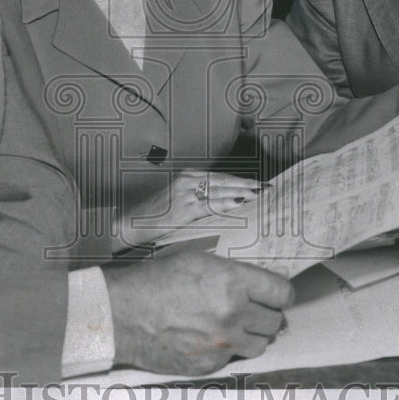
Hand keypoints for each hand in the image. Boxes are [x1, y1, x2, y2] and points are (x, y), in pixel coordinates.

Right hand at [103, 248, 292, 374]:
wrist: (123, 314)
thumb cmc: (155, 281)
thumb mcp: (197, 261)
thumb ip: (232, 273)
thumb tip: (257, 284)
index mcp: (231, 282)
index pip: (280, 292)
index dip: (282, 294)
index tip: (279, 296)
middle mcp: (232, 314)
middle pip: (275, 321)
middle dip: (268, 314)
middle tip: (255, 309)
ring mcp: (223, 343)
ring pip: (260, 344)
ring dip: (253, 335)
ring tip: (235, 325)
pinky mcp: (210, 364)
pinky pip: (232, 357)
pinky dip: (226, 348)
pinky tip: (208, 336)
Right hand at [113, 171, 261, 250]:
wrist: (132, 223)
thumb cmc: (157, 216)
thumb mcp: (180, 201)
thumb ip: (200, 200)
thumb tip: (228, 205)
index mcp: (188, 176)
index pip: (221, 177)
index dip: (241, 180)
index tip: (258, 184)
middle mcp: (188, 181)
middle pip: (224, 181)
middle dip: (246, 184)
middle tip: (266, 187)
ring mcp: (185, 193)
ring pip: (219, 191)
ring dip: (240, 193)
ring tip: (258, 195)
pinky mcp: (183, 207)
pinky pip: (209, 205)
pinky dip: (225, 204)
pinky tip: (238, 205)